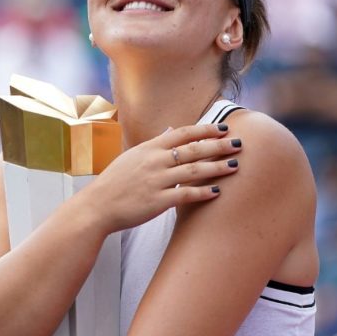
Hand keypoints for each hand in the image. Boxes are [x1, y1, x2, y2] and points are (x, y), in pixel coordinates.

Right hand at [80, 122, 241, 233]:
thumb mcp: (132, 157)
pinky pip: (185, 195)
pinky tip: (217, 192)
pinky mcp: (157, 202)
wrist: (97, 206)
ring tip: (235, 166)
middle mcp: (154, 161)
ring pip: (193, 171)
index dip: (205, 130)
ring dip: (216, 167)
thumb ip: (154, 144)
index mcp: (148, 148)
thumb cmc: (114, 182)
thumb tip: (171, 130)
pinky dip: (202, 192)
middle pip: (193, 149)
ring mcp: (156, 181)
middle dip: (219, 146)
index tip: (224, 128)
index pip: (183, 133)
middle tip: (239, 144)